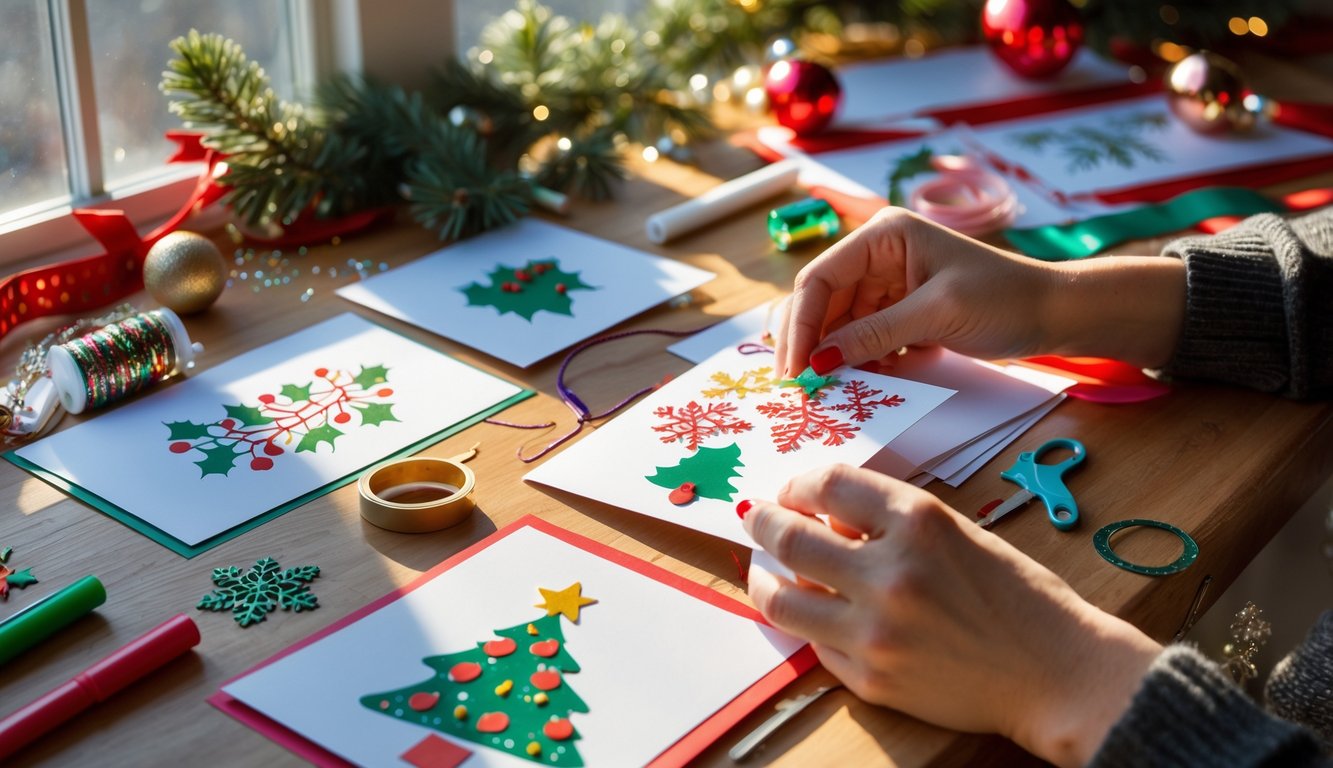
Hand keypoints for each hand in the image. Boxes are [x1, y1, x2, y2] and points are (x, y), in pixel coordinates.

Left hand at [741, 465, 1161, 766]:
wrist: (1057, 674)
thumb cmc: (1016, 596)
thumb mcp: (958, 533)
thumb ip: (889, 522)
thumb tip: (822, 515)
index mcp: (919, 524)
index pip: (828, 485)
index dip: (799, 483)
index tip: (792, 489)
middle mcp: (891, 575)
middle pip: (789, 538)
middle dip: (762, 522)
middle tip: (756, 518)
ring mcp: (876, 633)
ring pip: (781, 599)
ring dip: (763, 577)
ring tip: (765, 569)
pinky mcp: (871, 680)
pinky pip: (814, 644)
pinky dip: (808, 622)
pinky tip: (815, 611)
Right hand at [774, 208, 1185, 377]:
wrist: (1055, 315)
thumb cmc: (1005, 299)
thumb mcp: (937, 314)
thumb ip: (875, 333)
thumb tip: (821, 359)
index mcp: (884, 235)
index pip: (820, 278)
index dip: (800, 323)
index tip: (795, 367)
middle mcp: (879, 255)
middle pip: (821, 300)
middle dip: (809, 341)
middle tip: (798, 384)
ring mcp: (888, 284)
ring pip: (838, 322)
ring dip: (833, 354)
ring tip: (830, 387)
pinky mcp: (901, 311)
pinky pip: (863, 336)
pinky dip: (858, 360)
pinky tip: (863, 380)